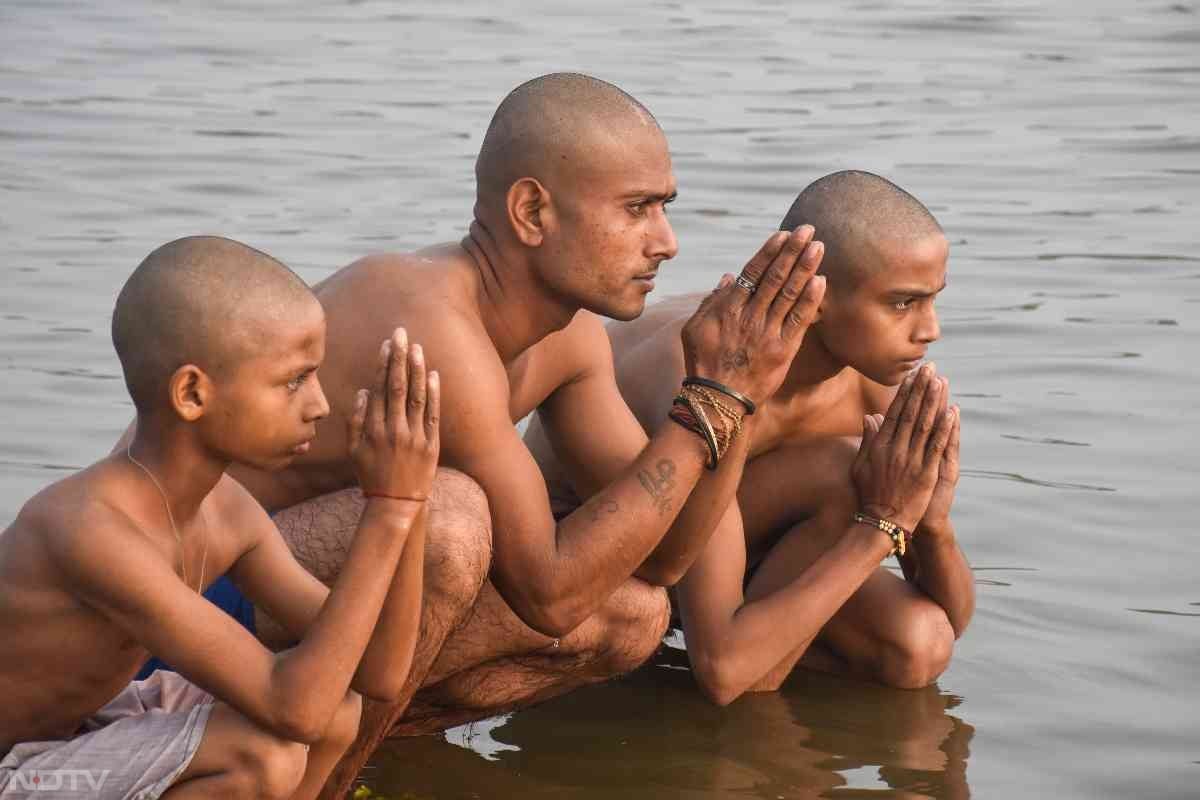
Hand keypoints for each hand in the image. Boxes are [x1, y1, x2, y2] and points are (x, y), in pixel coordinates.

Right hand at [347, 328, 440, 501]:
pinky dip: (434, 394)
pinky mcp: (431, 445)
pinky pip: (433, 415)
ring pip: (416, 397)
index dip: (383, 364)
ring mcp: (413, 437)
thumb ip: (355, 421)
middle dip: (398, 358)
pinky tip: (434, 374)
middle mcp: (393, 430)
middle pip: (397, 387)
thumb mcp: (354, 451)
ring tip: (417, 347)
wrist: (396, 504)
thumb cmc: (371, 475)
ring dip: (417, 370)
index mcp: (372, 429)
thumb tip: (363, 392)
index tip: (386, 344)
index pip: (379, 389)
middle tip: (401, 334)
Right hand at [679, 226, 825, 405]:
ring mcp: (767, 333)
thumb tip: (728, 277)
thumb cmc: (702, 363)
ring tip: (818, 247)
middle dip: (793, 251)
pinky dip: (810, 300)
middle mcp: (749, 316)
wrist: (716, 399)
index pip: (753, 272)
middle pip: (775, 277)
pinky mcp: (782, 350)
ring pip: (789, 294)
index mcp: (727, 308)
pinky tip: (821, 281)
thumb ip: (711, 301)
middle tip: (808, 230)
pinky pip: (799, 320)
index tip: (784, 235)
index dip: (770, 252)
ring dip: (805, 268)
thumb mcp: (693, 329)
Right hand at [851, 364, 955, 531]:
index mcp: (880, 446)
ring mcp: (911, 460)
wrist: (881, 522)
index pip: (895, 412)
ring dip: (934, 401)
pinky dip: (945, 429)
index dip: (905, 392)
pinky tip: (952, 412)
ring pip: (925, 425)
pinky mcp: (926, 473)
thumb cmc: (869, 495)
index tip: (912, 375)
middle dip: (921, 389)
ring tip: (941, 381)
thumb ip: (867, 440)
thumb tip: (869, 418)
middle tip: (930, 368)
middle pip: (911, 413)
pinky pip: (937, 446)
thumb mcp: (861, 466)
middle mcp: (895, 449)